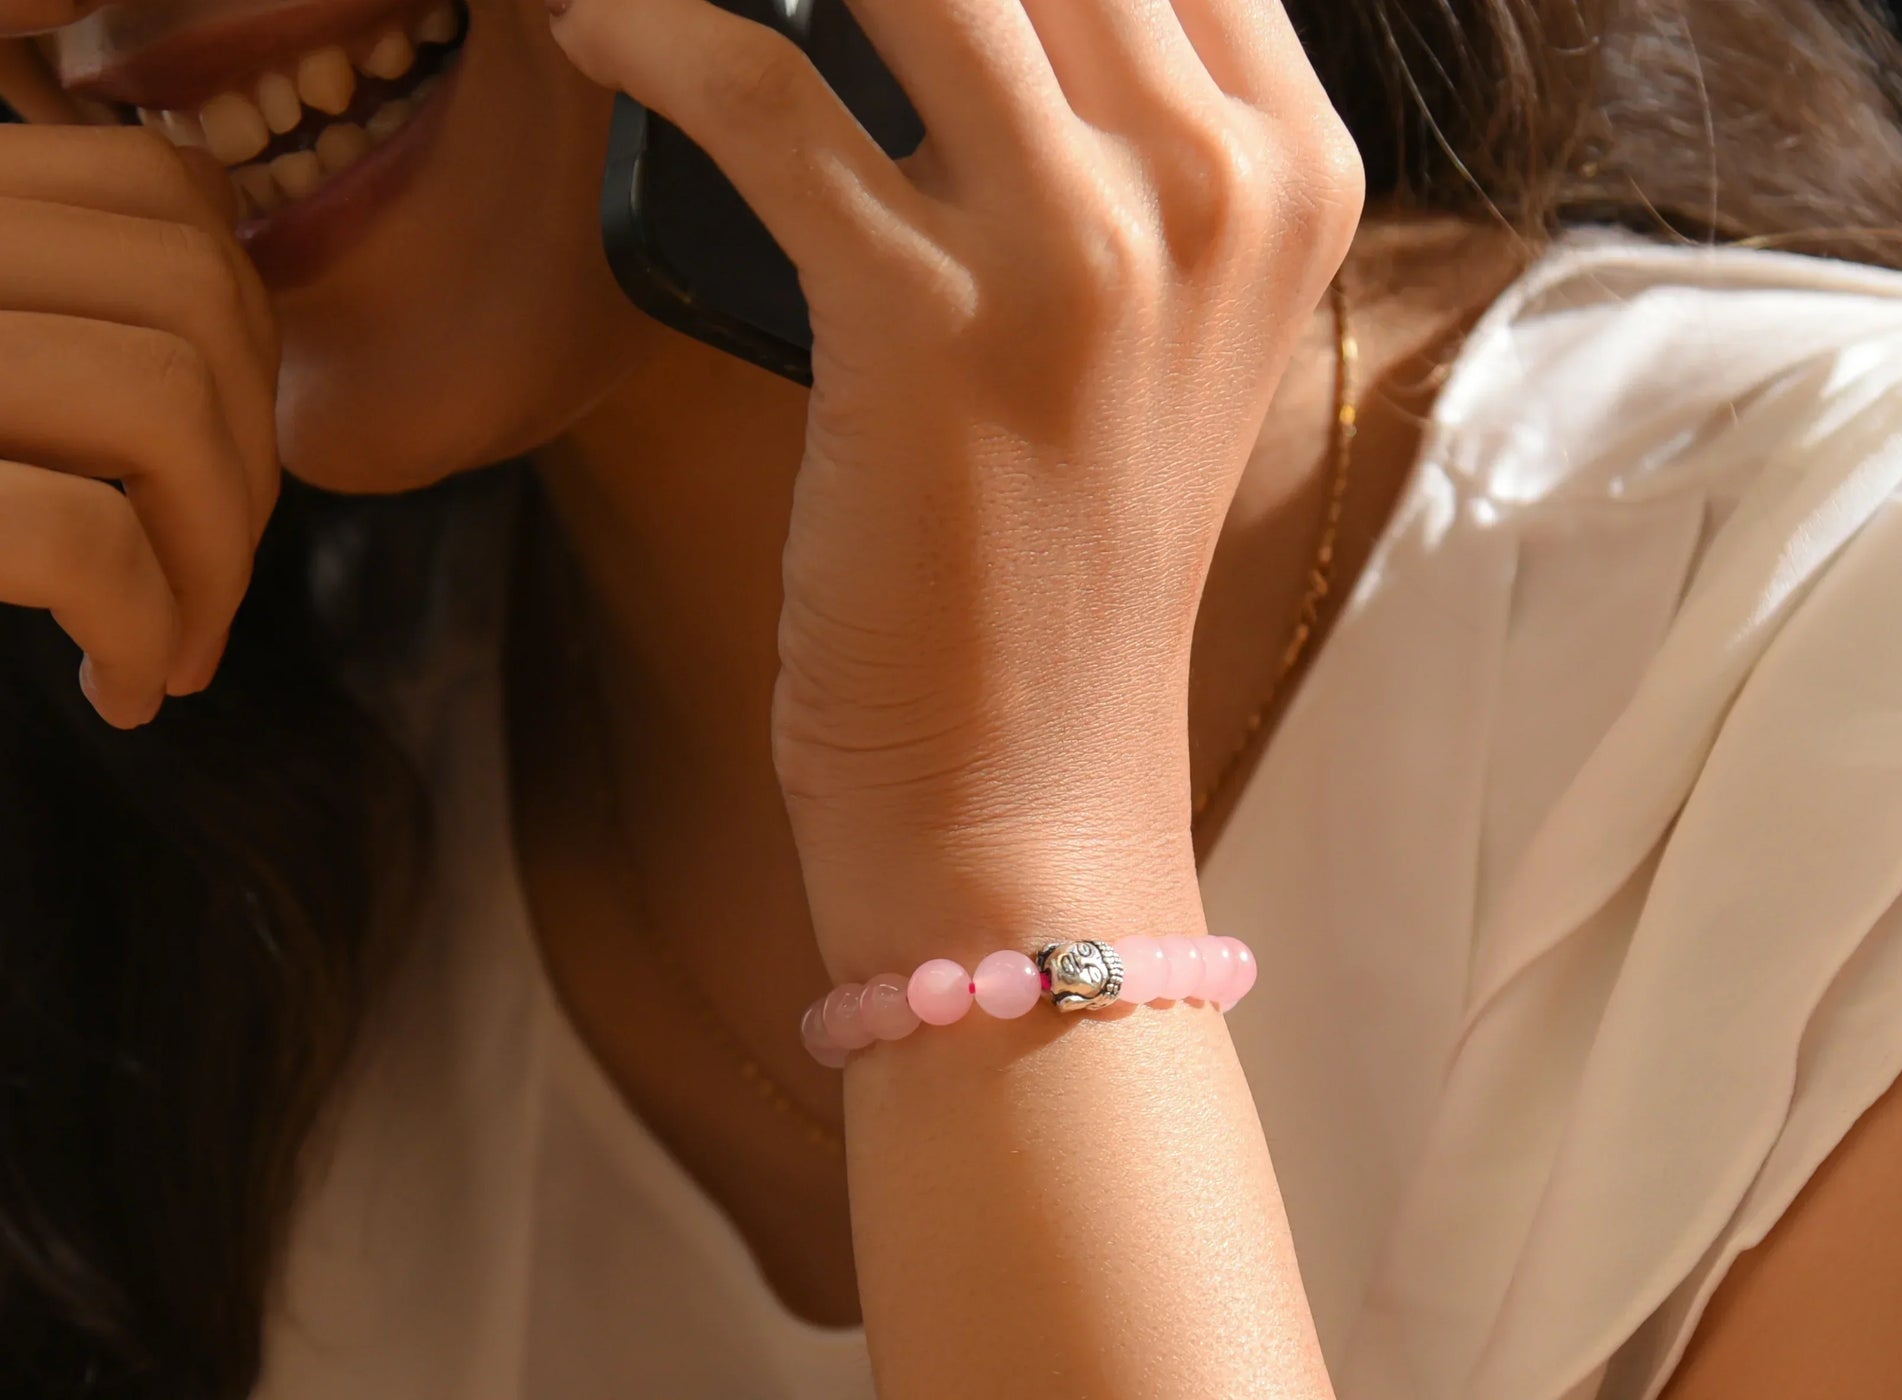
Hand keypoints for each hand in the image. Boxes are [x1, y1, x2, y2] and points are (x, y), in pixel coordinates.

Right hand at [0, 91, 279, 727]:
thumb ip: (51, 306)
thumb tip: (227, 290)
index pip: (164, 191)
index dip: (248, 344)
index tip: (215, 465)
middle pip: (196, 292)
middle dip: (251, 464)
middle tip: (208, 582)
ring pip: (160, 403)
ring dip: (215, 560)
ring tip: (174, 647)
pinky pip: (83, 539)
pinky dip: (142, 632)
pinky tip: (119, 685)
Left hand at [547, 0, 1363, 883]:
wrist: (1021, 795)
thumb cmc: (1047, 577)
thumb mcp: (1136, 338)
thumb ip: (1097, 147)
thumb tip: (940, 10)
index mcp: (1287, 171)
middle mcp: (1217, 183)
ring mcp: (1092, 252)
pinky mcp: (934, 328)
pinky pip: (758, 88)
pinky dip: (647, 34)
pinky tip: (591, 34)